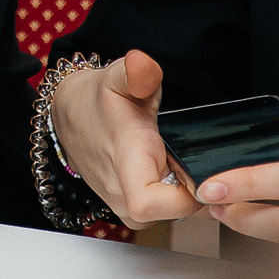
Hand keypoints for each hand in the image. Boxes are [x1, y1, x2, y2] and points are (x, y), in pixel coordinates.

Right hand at [48, 53, 198, 228]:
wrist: (73, 116)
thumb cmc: (98, 100)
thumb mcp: (117, 77)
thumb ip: (137, 72)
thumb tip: (141, 64)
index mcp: (124, 166)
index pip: (150, 204)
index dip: (185, 194)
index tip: (198, 168)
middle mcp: (124, 197)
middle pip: (180, 212)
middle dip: (202, 189)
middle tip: (205, 156)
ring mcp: (130, 209)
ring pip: (180, 213)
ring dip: (194, 190)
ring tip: (191, 159)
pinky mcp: (136, 212)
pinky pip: (173, 211)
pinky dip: (184, 193)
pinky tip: (181, 168)